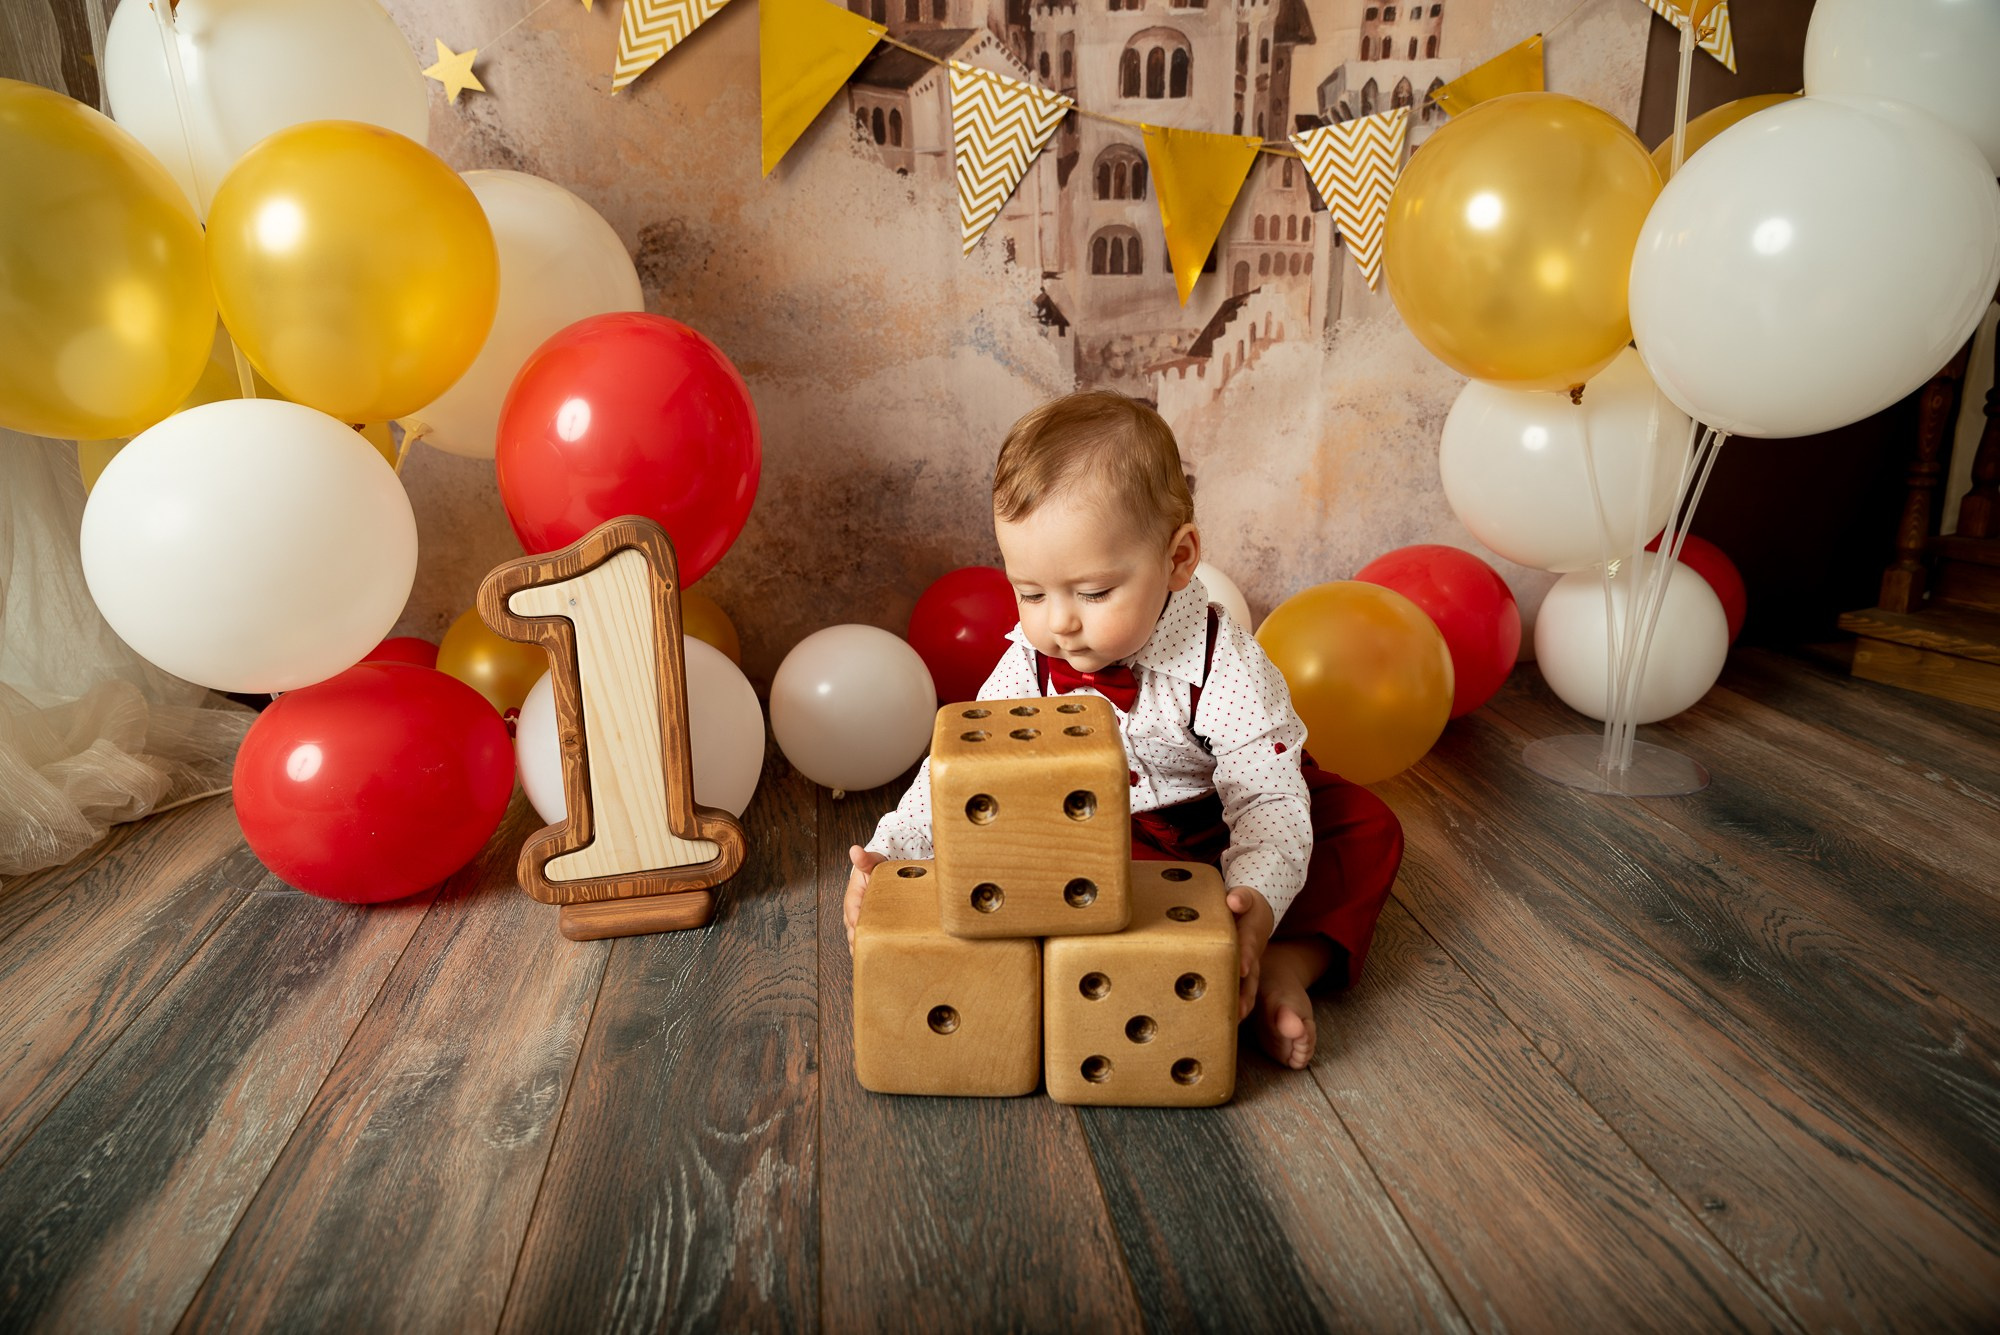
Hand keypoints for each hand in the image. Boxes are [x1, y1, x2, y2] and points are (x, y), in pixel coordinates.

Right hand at [844, 846, 885, 949]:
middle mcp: (853, 913)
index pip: (852, 911)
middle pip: (853, 930)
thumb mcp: (873, 862)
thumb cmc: (877, 869)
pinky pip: (867, 943)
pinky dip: (871, 952)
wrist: (885, 876)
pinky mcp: (869, 930)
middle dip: (859, 941)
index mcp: (853, 898)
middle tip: (869, 951)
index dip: (855, 921)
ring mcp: (861, 923)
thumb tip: (855, 850)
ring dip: (864, 950)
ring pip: (858, 940)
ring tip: (874, 959)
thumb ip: (865, 860)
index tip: (860, 930)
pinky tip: (879, 961)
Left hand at [1225, 887, 1273, 1021]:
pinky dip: (1234, 1006)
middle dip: (1246, 993)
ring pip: (1248, 989)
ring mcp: (1248, 967)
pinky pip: (1239, 991)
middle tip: (1240, 1010)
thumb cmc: (1244, 906)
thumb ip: (1241, 899)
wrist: (1256, 914)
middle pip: (1251, 976)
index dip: (1245, 956)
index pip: (1247, 946)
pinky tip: (1226, 1021)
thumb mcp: (1245, 898)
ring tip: (1235, 1021)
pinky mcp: (1241, 976)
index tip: (1243, 968)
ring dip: (1242, 1004)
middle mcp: (1251, 955)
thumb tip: (1234, 900)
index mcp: (1249, 935)